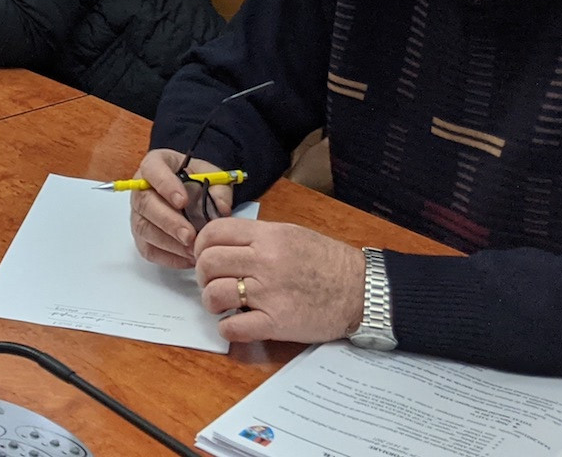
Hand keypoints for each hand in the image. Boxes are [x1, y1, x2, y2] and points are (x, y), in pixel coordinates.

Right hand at [129, 149, 233, 268]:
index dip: (165, 185)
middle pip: (145, 204)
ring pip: (144, 229)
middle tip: (189, 235)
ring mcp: (138, 213)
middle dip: (168, 221)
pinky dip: (168, 257)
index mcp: (155, 164)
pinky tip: (187, 258)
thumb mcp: (213, 176)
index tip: (183, 201)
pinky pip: (148, 249)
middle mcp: (140, 188)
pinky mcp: (141, 235)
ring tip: (193, 250)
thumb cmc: (198, 180)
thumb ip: (219, 189)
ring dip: (169, 243)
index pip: (152, 170)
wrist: (193, 191)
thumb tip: (222, 209)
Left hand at [194, 221, 365, 344]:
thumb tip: (224, 244)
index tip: (204, 256)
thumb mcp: (291, 234)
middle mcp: (264, 261)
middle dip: (202, 275)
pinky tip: (236, 324)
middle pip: (208, 263)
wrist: (360, 290)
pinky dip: (227, 328)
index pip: (214, 232)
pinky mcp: (276, 323)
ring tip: (224, 304)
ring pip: (214, 295)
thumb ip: (257, 238)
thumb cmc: (327, 262)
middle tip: (213, 282)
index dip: (201, 245)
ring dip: (212, 302)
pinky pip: (232, 327)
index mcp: (268, 236)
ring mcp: (269, 293)